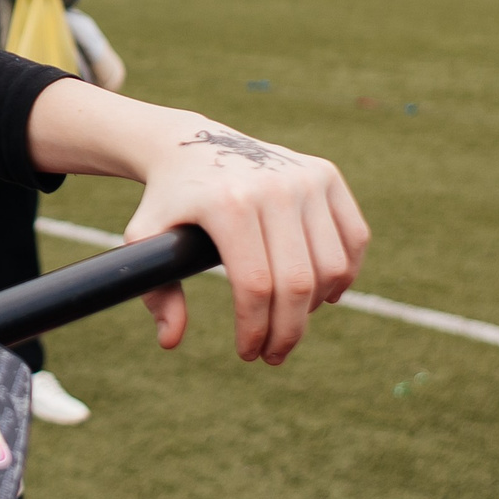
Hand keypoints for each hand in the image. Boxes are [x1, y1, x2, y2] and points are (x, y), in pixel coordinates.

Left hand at [25, 84, 367, 364]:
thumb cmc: (169, 200)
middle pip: (297, 283)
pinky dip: (346, 275)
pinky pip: (354, 238)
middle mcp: (273, 187)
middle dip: (288, 332)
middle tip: (274, 354)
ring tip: (290, 321)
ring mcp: (305, 178)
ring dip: (314, 307)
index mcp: (228, 204)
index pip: (255, 286)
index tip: (247, 353)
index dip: (255, 330)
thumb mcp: (144, 238)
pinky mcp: (326, 174)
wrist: (192, 143)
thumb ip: (155, 290)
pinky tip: (324, 295)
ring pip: (331, 266)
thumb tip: (170, 341)